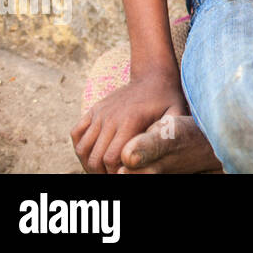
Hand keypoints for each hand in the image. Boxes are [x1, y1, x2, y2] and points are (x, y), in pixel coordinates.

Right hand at [70, 67, 187, 173]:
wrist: (153, 75)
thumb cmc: (167, 99)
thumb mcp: (175, 114)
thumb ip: (168, 133)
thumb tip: (158, 155)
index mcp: (130, 121)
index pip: (112, 158)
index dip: (115, 173)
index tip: (123, 175)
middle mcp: (111, 117)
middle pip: (95, 157)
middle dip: (101, 173)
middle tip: (112, 176)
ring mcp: (100, 113)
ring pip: (82, 148)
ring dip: (88, 164)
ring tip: (101, 170)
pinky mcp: (94, 110)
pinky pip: (76, 133)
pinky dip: (80, 148)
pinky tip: (93, 154)